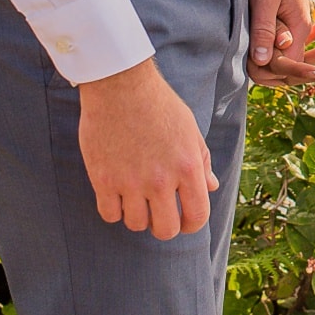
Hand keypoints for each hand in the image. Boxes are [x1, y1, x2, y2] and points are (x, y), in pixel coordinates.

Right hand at [77, 57, 214, 238]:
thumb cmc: (158, 103)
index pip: (196, 217)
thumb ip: (202, 161)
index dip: (191, 225)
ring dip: (137, 216)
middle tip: (157, 215)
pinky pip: (109, 214)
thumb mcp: (189, 128)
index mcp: (187, 168)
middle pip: (165, 230)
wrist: (119, 84)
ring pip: (135, 224)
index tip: (184, 222)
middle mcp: (160, 180)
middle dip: (163, 226)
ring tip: (134, 200)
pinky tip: (115, 196)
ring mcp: (130, 181)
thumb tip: (210, 187)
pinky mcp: (103, 178)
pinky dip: (113, 210)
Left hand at [244, 0, 314, 87]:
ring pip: (279, 56)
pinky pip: (274, 43)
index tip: (252, 67)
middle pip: (287, 67)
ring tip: (246, 61)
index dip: (272, 73)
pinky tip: (251, 50)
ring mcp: (288, 24)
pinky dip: (265, 50)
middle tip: (246, 67)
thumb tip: (263, 62)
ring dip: (266, 63)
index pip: (291, 67)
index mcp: (298, 28)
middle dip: (269, 72)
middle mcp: (297, 29)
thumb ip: (265, 29)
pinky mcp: (278, 17)